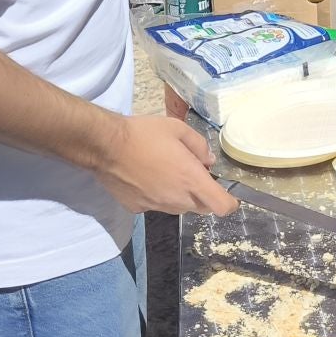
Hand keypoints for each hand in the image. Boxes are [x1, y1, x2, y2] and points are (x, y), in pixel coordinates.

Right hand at [93, 114, 237, 215]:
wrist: (105, 146)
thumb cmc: (144, 133)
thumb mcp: (177, 128)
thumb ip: (199, 146)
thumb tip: (208, 161)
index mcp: (191, 179)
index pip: (221, 206)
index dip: (230, 203)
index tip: (228, 194)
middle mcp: (177, 199)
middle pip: (202, 208)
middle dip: (204, 195)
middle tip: (193, 174)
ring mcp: (157, 206)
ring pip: (179, 208)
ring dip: (181, 196)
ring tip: (166, 172)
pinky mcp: (138, 208)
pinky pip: (156, 206)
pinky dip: (158, 196)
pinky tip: (146, 178)